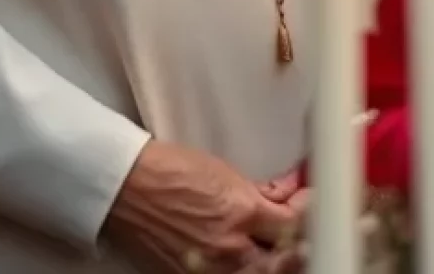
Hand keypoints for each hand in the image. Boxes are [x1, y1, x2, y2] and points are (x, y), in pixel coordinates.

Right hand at [105, 141, 300, 273]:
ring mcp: (211, 272)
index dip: (308, 214)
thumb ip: (256, 192)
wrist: (124, 186)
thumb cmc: (167, 170)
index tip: (309, 204)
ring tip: (273, 248)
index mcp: (239, 212)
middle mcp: (230, 248)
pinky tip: (245, 258)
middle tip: (299, 232)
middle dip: (297, 245)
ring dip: (273, 262)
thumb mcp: (220, 172)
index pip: (293, 224)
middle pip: (285, 261)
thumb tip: (283, 197)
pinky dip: (243, 271)